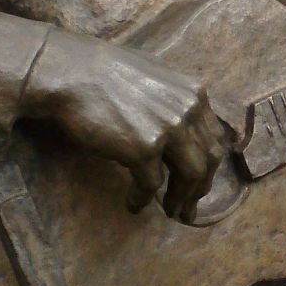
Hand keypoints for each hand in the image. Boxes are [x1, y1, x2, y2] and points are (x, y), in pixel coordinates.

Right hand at [21, 29, 225, 222]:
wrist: (71, 72)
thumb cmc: (106, 74)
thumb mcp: (157, 80)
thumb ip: (177, 104)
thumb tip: (186, 132)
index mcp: (195, 94)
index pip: (215, 139)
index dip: (209, 165)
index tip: (199, 182)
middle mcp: (189, 111)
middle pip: (209, 161)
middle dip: (200, 189)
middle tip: (189, 208)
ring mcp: (169, 129)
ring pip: (191, 176)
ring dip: (181, 200)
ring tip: (171, 213)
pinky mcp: (143, 148)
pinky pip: (151, 184)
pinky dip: (143, 199)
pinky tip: (133, 205)